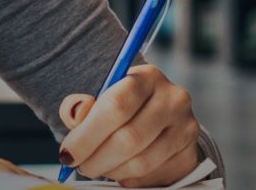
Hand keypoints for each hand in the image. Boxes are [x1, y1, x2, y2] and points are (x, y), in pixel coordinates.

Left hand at [57, 65, 201, 187]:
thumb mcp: (100, 98)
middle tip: (80, 166)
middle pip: (129, 138)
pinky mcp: (189, 154)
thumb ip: (81, 106)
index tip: (67, 153)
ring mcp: (186, 128)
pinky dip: (128, 178)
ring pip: (140, 162)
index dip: (87, 135)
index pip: (116, 106)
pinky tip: (120, 168)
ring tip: (98, 166)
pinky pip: (151, 176)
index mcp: (147, 77)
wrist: (160, 119)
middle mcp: (173, 99)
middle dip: (96, 158)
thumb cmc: (123, 108)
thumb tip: (76, 115)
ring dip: (111, 170)